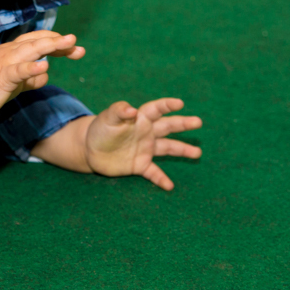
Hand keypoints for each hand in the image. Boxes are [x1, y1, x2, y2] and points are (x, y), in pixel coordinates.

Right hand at [0, 31, 84, 118]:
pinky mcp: (2, 77)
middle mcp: (12, 52)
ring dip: (50, 46)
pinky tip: (44, 67)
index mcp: (15, 51)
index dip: (58, 43)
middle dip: (59, 41)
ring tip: (67, 43)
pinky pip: (18, 71)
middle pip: (38, 41)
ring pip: (31, 50)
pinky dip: (31, 68)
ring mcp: (6, 62)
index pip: (39, 41)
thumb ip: (30, 78)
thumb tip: (44, 76)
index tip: (76, 49)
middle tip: (76, 42)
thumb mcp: (14, 81)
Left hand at [84, 98, 202, 190]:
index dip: (167, 105)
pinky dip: (161, 179)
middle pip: (168, 127)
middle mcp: (147, 133)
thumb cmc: (100, 129)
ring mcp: (145, 149)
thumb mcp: (107, 118)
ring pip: (167, 148)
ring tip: (197, 153)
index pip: (156, 109)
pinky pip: (153, 172)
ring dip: (182, 150)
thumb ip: (119, 111)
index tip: (180, 103)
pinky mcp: (140, 165)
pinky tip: (170, 186)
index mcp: (140, 119)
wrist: (91, 150)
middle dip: (183, 124)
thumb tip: (133, 110)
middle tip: (198, 122)